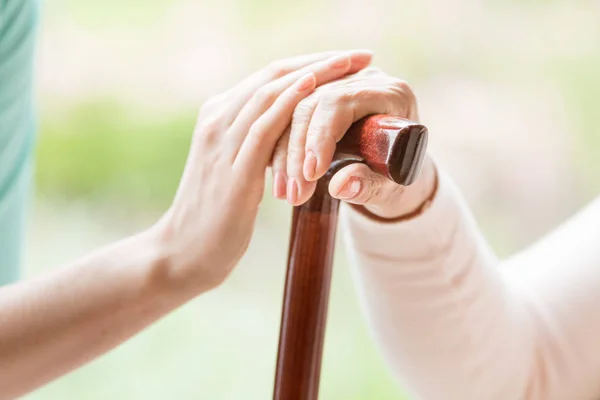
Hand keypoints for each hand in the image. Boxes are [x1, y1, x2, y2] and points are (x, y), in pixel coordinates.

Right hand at [151, 50, 372, 289]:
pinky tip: (315, 91)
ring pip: (270, 94)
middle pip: (273, 76)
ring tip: (349, 65)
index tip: (346, 59)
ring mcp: (221, 142)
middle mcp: (216, 120)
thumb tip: (289, 139)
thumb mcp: (233, 169)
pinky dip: (289, 104)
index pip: (268, 78)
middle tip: (358, 54)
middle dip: (320, 62)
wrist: (182, 252)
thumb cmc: (214, 216)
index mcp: (218, 116)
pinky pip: (263, 128)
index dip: (310, 64)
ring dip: (314, 75)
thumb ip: (255, 148)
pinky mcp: (231, 169)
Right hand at [271, 66, 436, 218]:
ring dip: (284, 153)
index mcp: (391, 94)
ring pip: (294, 109)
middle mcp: (364, 81)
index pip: (341, 102)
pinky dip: (281, 149)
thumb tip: (341, 185)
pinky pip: (289, 116)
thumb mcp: (391, 188)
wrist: (397, 171)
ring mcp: (340, 84)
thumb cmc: (399, 178)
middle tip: (295, 192)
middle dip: (298, 150)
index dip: (320, 135)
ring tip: (286, 193)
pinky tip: (281, 179)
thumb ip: (370, 186)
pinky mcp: (322, 96)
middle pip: (312, 103)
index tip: (312, 173)